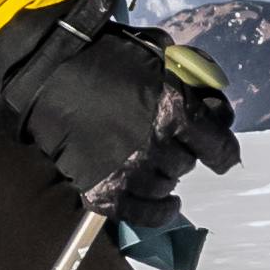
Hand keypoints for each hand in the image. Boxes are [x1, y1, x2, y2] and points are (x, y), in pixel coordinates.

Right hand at [0, 5, 242, 216]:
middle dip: (182, 151)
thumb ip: (194, 78)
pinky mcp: (103, 191)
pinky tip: (167, 204)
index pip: (221, 148)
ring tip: (151, 161)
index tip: (219, 153)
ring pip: (167, 186)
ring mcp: (129, 172)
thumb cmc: (106, 56)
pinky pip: (144, 215)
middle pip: (188, 165)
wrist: (47, 73)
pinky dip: (159, 212)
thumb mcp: (159, 54)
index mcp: (174, 109)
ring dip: (165, 175)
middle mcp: (156, 145)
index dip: (222, 150)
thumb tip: (216, 105)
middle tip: (164, 139)